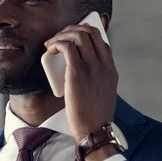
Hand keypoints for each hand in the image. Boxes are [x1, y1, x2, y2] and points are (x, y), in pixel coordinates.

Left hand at [44, 24, 117, 141]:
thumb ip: (96, 81)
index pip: (102, 41)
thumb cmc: (94, 117)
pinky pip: (67, 48)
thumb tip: (79, 74)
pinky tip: (50, 49)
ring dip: (62, 34)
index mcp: (111, 70)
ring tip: (52, 43)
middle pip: (92, 32)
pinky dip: (57, 43)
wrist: (94, 131)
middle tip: (59, 37)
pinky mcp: (78, 74)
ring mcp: (93, 68)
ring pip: (80, 35)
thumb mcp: (102, 94)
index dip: (85, 34)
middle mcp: (104, 66)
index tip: (71, 39)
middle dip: (73, 29)